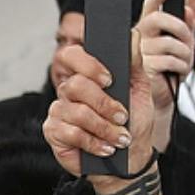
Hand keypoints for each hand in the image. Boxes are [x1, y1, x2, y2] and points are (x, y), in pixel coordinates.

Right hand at [43, 0, 174, 177]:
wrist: (131, 159)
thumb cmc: (134, 124)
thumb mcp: (141, 90)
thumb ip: (135, 63)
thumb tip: (133, 35)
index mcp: (87, 76)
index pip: (72, 56)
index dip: (88, 65)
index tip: (109, 79)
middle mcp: (69, 91)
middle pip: (75, 85)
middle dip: (104, 103)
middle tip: (122, 115)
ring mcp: (59, 111)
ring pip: (77, 111)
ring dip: (104, 127)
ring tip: (119, 137)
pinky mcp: (54, 132)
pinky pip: (70, 132)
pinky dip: (94, 142)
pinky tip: (105, 147)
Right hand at [138, 0, 193, 89]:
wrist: (164, 95)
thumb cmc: (170, 71)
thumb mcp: (184, 45)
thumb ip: (186, 27)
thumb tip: (187, 11)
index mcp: (150, 29)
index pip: (149, 8)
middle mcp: (142, 38)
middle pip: (157, 19)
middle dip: (178, 26)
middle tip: (186, 38)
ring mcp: (141, 52)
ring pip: (168, 42)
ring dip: (184, 53)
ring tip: (184, 62)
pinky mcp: (144, 67)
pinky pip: (168, 60)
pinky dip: (180, 66)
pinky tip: (178, 71)